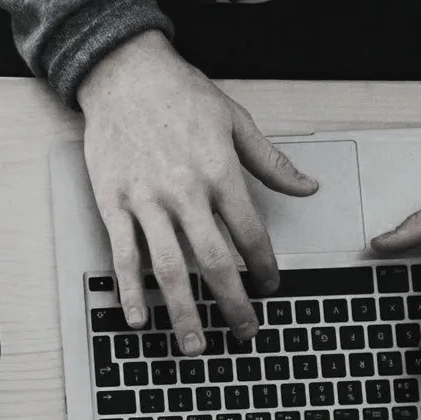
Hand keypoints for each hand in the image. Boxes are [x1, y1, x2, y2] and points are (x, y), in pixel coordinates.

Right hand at [76, 31, 318, 354]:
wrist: (125, 74)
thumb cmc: (180, 94)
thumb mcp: (235, 121)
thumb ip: (271, 162)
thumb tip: (307, 188)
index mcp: (219, 172)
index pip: (250, 233)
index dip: (265, 266)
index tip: (271, 287)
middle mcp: (184, 192)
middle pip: (215, 261)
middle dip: (233, 303)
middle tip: (244, 331)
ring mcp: (146, 201)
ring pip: (170, 269)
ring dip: (183, 312)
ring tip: (195, 344)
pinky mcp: (113, 204)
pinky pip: (123, 257)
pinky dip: (131, 291)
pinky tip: (140, 319)